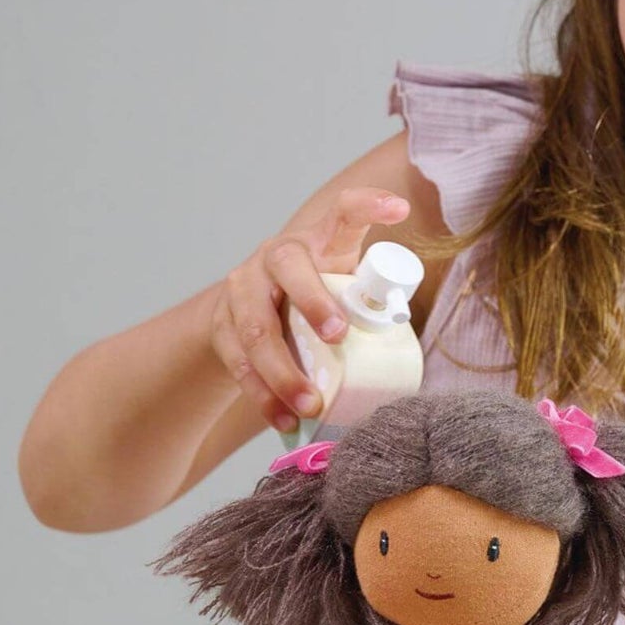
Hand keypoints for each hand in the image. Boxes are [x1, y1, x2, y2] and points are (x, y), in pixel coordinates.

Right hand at [208, 188, 409, 431]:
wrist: (249, 312)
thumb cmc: (316, 297)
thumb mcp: (343, 286)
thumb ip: (370, 298)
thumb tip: (403, 335)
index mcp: (318, 241)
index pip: (345, 212)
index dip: (370, 205)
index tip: (399, 210)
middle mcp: (276, 256)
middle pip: (289, 267)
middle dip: (312, 301)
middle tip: (337, 336)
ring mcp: (243, 289)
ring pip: (256, 327)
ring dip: (284, 370)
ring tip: (311, 404)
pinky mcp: (221, 327)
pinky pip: (238, 364)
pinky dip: (263, 396)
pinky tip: (284, 420)